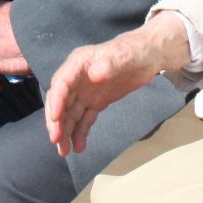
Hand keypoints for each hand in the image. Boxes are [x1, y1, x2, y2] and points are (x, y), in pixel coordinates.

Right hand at [45, 15, 189, 156]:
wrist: (147, 56)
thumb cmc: (133, 51)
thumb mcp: (123, 55)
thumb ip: (109, 64)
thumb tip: (94, 75)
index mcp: (78, 63)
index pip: (61, 83)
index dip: (56, 101)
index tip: (55, 120)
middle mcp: (77, 78)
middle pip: (61, 101)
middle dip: (56, 121)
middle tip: (57, 141)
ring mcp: (85, 91)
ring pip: (70, 113)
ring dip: (66, 131)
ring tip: (65, 151)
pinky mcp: (95, 101)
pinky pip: (84, 118)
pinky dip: (80, 132)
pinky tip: (79, 146)